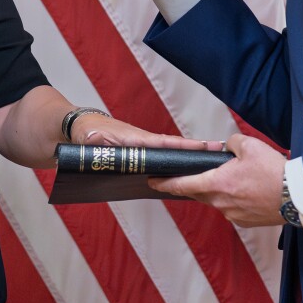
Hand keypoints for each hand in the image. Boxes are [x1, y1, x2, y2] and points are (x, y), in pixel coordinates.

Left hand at [74, 113, 223, 152]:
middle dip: (196, 151)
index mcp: (137, 139)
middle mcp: (144, 143)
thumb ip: (95, 141)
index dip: (186, 146)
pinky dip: (174, 163)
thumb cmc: (87, 132)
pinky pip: (161, 158)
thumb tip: (95, 141)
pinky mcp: (139, 154)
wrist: (81, 129)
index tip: (207, 146)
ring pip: (169, 154)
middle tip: (220, 154)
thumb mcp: (90, 138)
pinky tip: (184, 174)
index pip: (167, 143)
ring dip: (188, 158)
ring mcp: (143, 148)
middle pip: (175, 149)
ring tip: (211, 166)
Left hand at [149, 133, 285, 226]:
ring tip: (239, 178)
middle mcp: (221, 203)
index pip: (183, 185)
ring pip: (218, 200)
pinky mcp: (246, 222)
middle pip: (200, 193)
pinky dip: (236, 199)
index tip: (153, 181)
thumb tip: (226, 148)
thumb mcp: (250, 145)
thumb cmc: (274, 172)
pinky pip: (233, 208)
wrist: (298, 196)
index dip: (165, 183)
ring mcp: (233, 215)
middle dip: (197, 183)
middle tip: (198, 174)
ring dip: (221, 190)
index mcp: (217, 184)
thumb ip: (230, 143)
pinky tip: (250, 190)